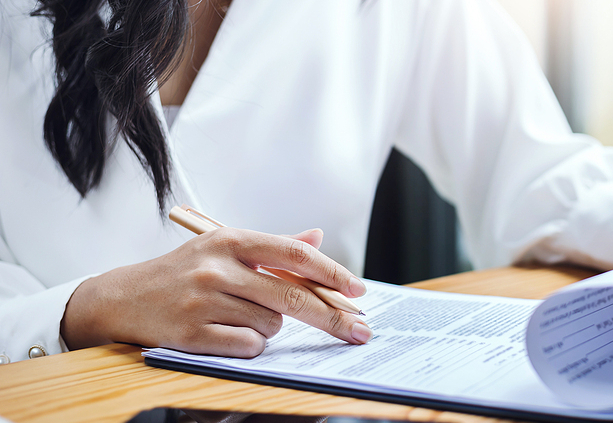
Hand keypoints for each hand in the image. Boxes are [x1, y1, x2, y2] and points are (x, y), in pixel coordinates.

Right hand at [61, 228, 371, 357]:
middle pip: (292, 296)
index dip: (332, 273)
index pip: (295, 255)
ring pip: (271, 324)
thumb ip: (274, 247)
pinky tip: (227, 332)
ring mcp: (204, 300)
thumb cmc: (184, 272)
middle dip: (332, 317)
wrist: (122, 297)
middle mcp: (218, 266)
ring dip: (268, 326)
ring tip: (238, 315)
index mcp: (231, 239)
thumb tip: (316, 237)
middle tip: (358, 331)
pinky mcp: (191, 332)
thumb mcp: (225, 248)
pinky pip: (248, 346)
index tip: (358, 290)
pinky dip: (250, 344)